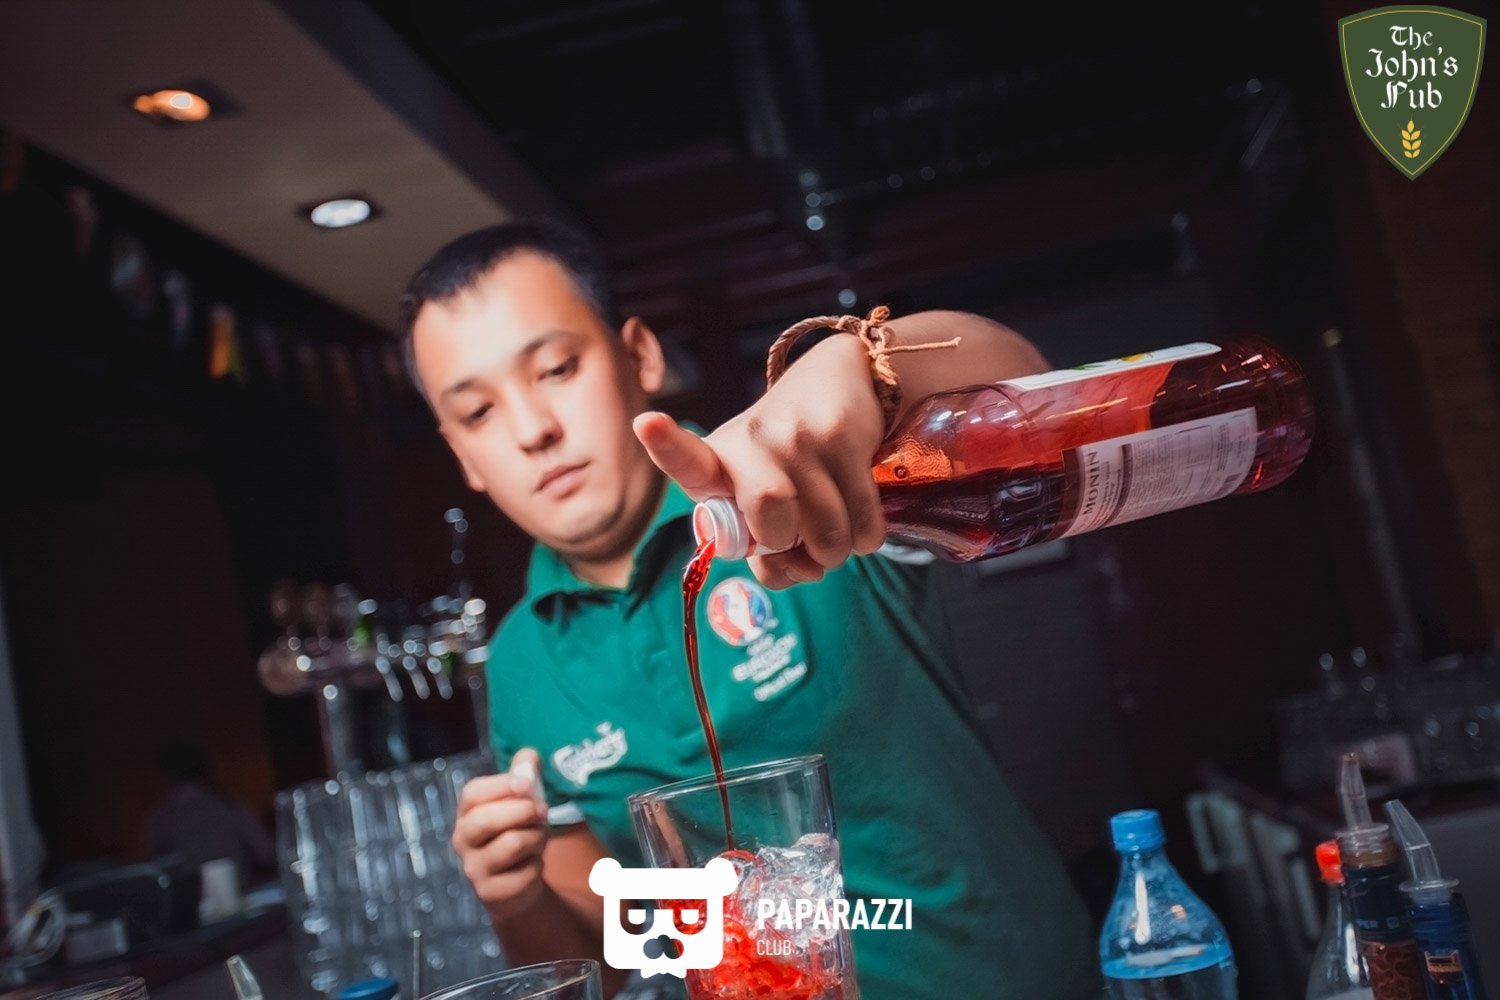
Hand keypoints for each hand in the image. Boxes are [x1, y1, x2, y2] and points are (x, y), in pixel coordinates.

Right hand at [452, 749, 550, 920]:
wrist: (516, 884)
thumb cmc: (517, 833)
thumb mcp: (522, 802)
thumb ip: (525, 775)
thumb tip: (529, 756)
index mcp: (467, 812)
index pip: (473, 794)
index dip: (501, 785)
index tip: (527, 784)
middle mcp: (463, 840)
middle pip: (484, 820)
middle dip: (521, 811)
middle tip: (543, 811)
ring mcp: (473, 868)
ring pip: (511, 844)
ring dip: (536, 838)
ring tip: (539, 838)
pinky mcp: (489, 893)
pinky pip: (523, 873)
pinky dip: (537, 865)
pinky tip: (533, 864)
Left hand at [635, 334, 886, 588]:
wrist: (839, 383)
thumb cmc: (788, 461)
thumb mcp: (762, 497)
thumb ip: (768, 554)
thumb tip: (803, 573)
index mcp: (718, 460)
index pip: (686, 459)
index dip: (665, 445)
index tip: (645, 423)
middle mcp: (751, 441)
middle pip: (769, 517)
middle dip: (791, 547)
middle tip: (798, 537)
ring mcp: (797, 435)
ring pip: (824, 530)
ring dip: (835, 551)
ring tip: (832, 533)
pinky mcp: (843, 437)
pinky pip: (861, 521)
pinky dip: (865, 538)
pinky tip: (858, 522)